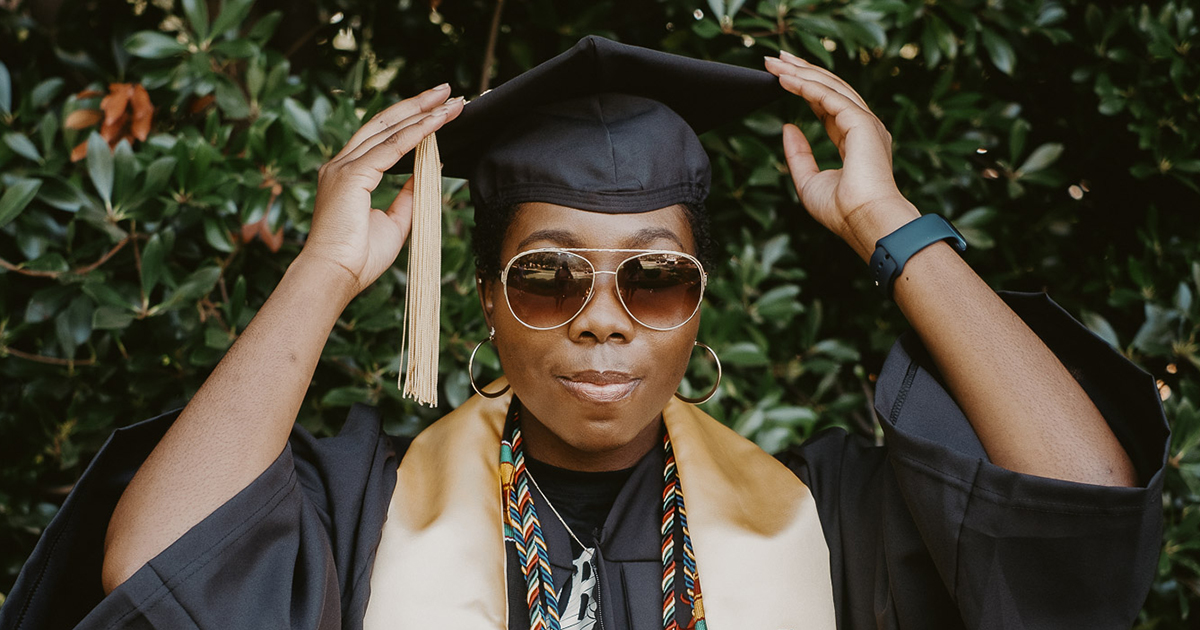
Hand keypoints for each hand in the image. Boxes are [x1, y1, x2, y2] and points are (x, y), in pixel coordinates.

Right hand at [299, 84, 464, 295]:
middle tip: (447, 91)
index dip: (411, 121)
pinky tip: (436, 123)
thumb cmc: (358, 258)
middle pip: (384, 123)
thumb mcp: (393, 223)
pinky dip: (416, 133)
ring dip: (422, 113)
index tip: (438, 110)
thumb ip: (407, 196)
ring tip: (449, 101)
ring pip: (389, 129)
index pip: (382, 137)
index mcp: (348, 174)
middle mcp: (342, 164)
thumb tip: (425, 175)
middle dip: (417, 105)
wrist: (332, 276)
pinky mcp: (351, 175)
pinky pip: (391, 147)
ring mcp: (344, 167)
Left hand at [765, 52, 918, 260]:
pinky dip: (806, 85)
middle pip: (830, 90)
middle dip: (802, 71)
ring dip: (801, 72)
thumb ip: (799, 154)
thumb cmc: (842, 211)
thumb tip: (787, 125)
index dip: (805, 89)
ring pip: (830, 87)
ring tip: (776, 62)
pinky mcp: (861, 122)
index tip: (783, 77)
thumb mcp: (809, 182)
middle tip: (776, 59)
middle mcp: (864, 127)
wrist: (864, 221)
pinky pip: (829, 96)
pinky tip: (786, 78)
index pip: (828, 106)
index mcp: (856, 141)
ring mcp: (866, 123)